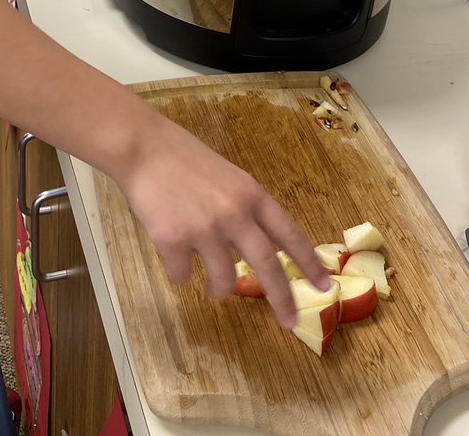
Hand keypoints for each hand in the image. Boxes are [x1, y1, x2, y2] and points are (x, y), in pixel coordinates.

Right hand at [113, 112, 328, 328]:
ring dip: (219, 290)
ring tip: (212, 288)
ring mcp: (203, 229)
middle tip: (289, 322)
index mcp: (250, 194)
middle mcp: (233, 213)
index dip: (309, 262)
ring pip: (223, 281)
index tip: (326, 285)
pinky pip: (182, 276)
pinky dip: (179, 273)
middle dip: (281, 299)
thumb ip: (243, 209)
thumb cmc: (184, 158)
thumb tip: (253, 250)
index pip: (289, 233)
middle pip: (267, 266)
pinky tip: (172, 256)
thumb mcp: (227, 177)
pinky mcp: (172, 240)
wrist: (142, 146)